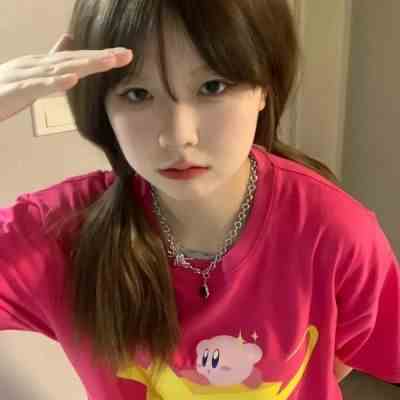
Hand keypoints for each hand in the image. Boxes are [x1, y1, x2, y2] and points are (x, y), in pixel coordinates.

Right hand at [0, 34, 132, 121]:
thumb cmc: (5, 86)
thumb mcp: (33, 72)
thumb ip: (51, 59)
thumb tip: (68, 41)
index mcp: (44, 64)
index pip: (78, 58)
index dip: (101, 56)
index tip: (124, 55)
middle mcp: (39, 65)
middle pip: (75, 60)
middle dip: (102, 57)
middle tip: (126, 55)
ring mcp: (28, 75)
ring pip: (61, 69)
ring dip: (86, 65)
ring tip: (108, 62)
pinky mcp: (17, 89)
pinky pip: (39, 86)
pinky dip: (56, 83)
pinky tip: (72, 80)